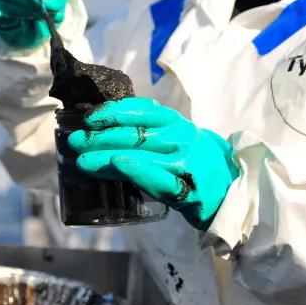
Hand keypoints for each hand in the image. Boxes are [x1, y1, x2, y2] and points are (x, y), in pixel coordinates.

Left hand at [67, 97, 239, 229]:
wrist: (231, 194)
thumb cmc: (194, 164)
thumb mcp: (175, 140)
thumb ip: (148, 133)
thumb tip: (100, 132)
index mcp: (177, 123)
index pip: (142, 110)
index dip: (114, 112)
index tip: (89, 118)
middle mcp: (182, 137)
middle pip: (136, 133)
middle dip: (101, 137)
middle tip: (74, 142)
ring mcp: (186, 163)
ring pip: (142, 154)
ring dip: (107, 157)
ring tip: (83, 161)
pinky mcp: (189, 190)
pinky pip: (160, 178)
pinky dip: (138, 170)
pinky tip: (118, 166)